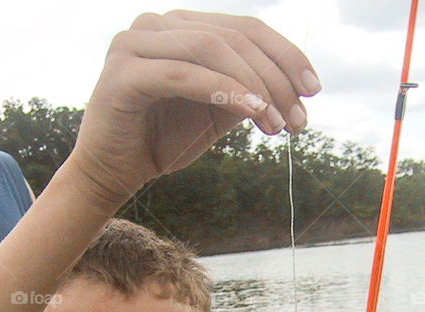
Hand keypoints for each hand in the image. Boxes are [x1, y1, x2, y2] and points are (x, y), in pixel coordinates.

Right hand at [65, 10, 320, 207]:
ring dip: (253, 87)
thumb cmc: (162, 141)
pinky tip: (251, 114)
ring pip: (211, 49)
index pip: (245, 28)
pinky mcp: (122, 72)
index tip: (313, 90)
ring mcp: (135, 43)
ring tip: (277, 125)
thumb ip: (248, 90)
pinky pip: (183, 74)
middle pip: (233, 36)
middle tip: (298, 120)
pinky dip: (222, 91)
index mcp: (182, 27)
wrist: (111, 174)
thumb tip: (296, 85)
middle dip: (274, 78)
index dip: (285, 55)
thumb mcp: (217, 112)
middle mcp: (157, 24)